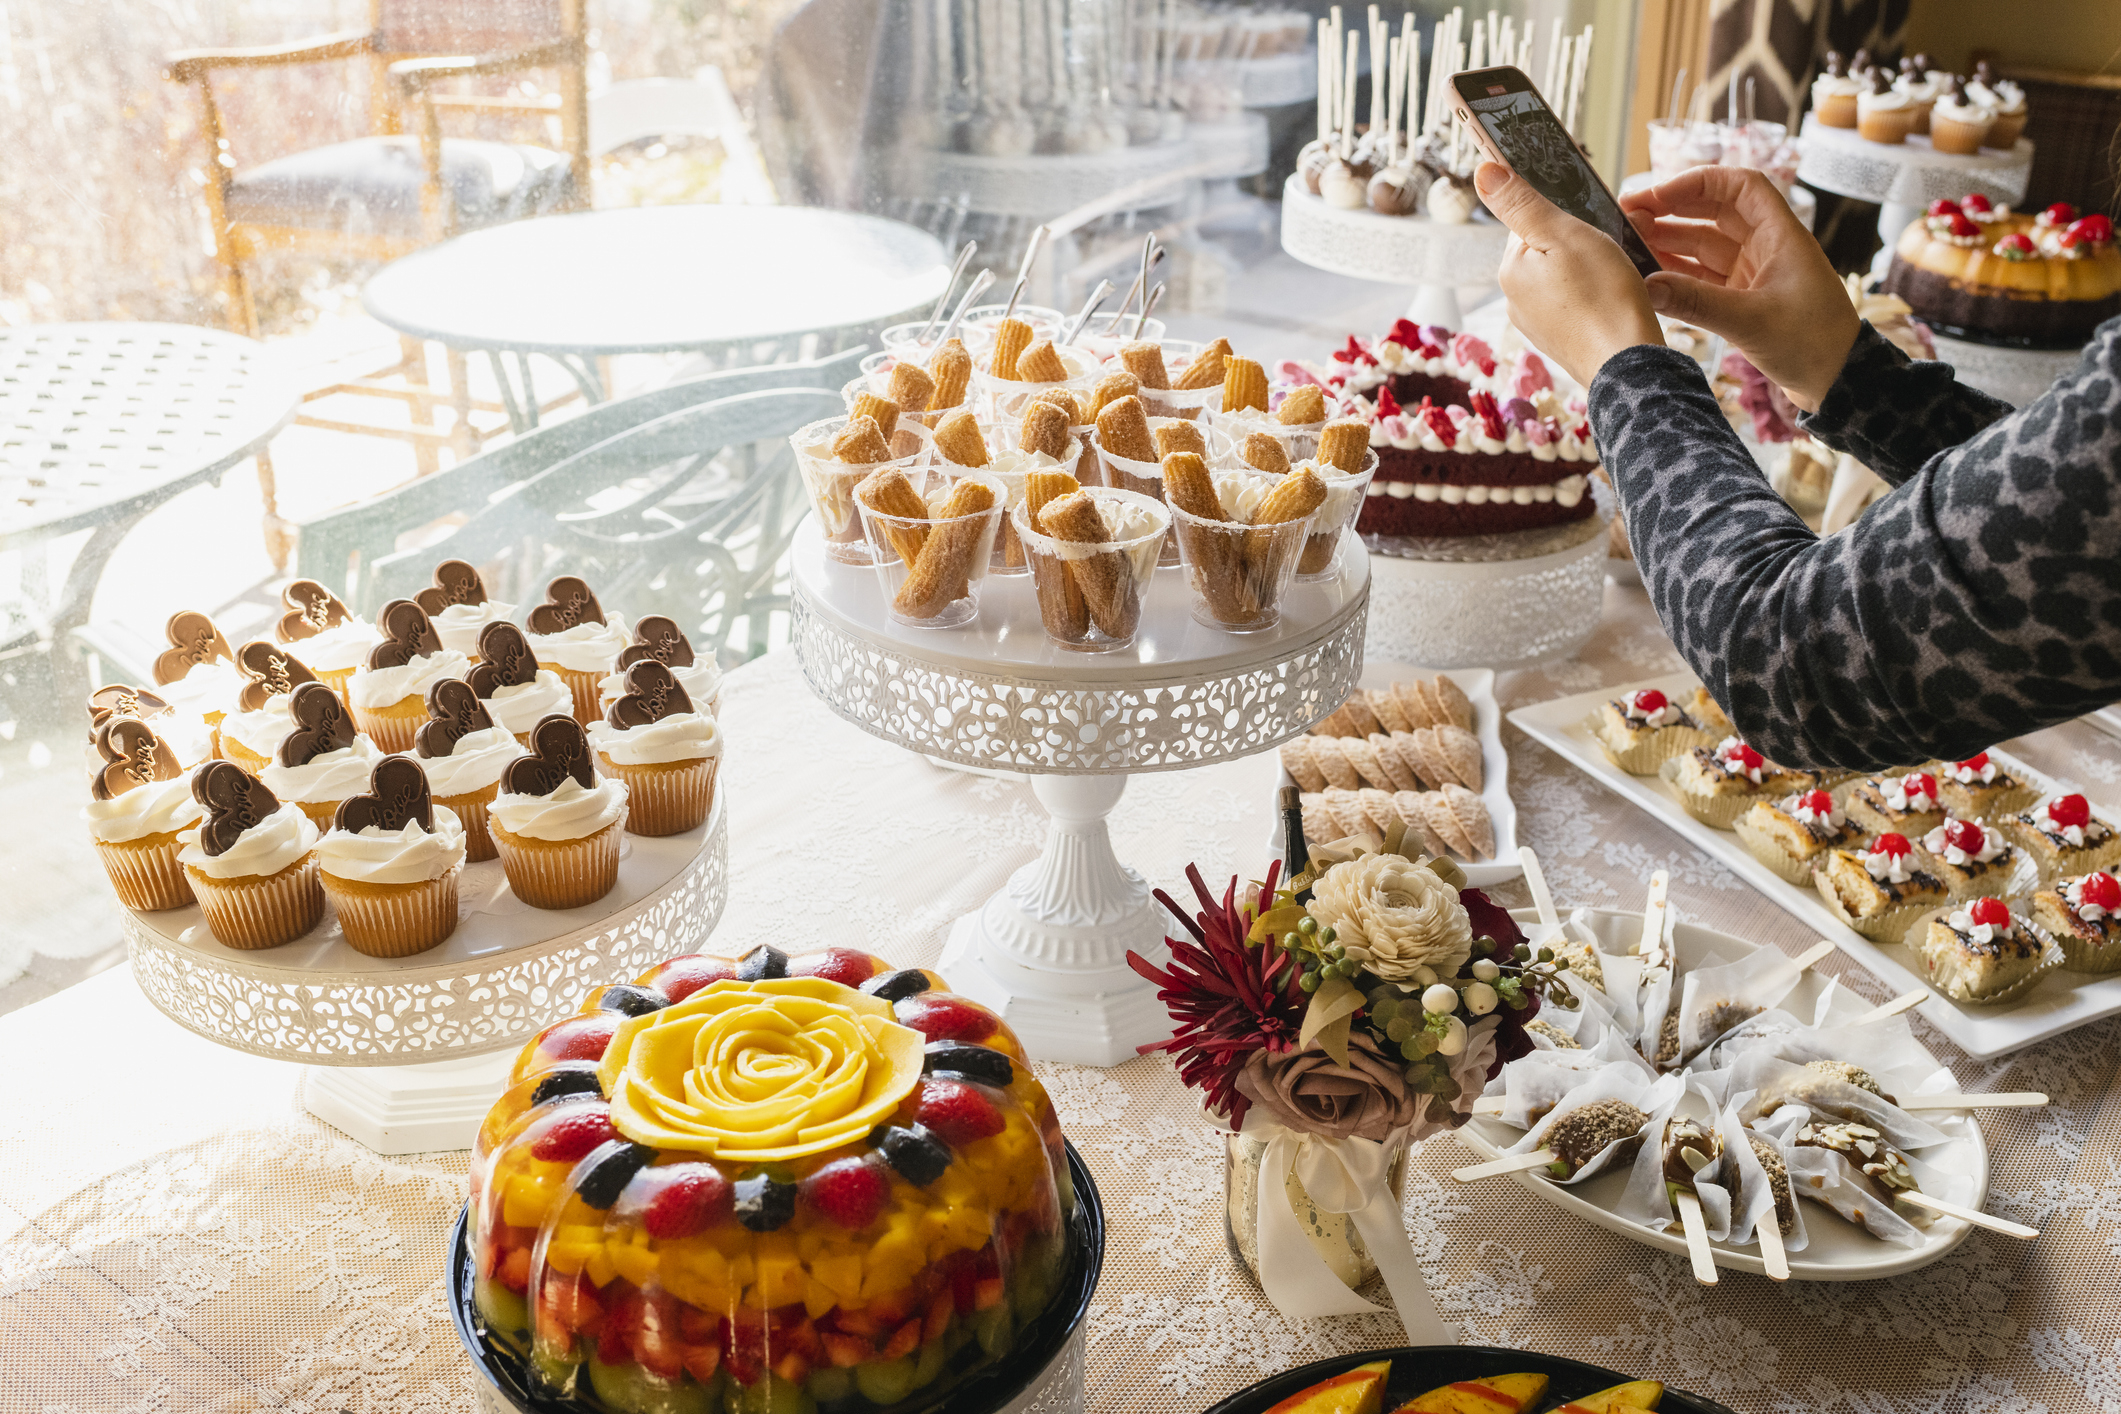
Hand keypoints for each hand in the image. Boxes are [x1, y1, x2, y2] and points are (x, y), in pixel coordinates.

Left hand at [1475, 163, 1665, 389]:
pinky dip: (1592, 296)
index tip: (1589, 222)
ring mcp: (1537, 324)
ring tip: (1612, 278)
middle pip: (1546, 250)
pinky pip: (1574, 304)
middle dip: (1574, 244)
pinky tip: (1611, 300)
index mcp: (1510, 270)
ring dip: (1586, 270)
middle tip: (1606, 253)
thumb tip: (1483, 171)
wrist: (1629, 364)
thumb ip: (1522, 203)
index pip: (1529, 222)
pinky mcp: (1560, 341)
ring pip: (1562, 277)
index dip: (1563, 216)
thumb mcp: (1564, 234)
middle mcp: (1515, 300)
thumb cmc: (1603, 297)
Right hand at [1619, 166, 1858, 411]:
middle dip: (1672, 210)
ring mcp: (1752, 272)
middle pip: (1713, 212)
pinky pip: (1702, 277)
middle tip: (1629, 215)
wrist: (1836, 380)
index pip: (1740, 186)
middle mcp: (1765, 247)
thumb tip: (1647, 285)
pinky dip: (1677, 274)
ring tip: (1630, 242)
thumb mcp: (1751, 321)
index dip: (1698, 183)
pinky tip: (1649, 275)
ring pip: (1703, 245)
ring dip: (1668, 241)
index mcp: (1780, 235)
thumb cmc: (1813, 343)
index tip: (1659, 195)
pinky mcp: (1742, 299)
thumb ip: (1696, 302)